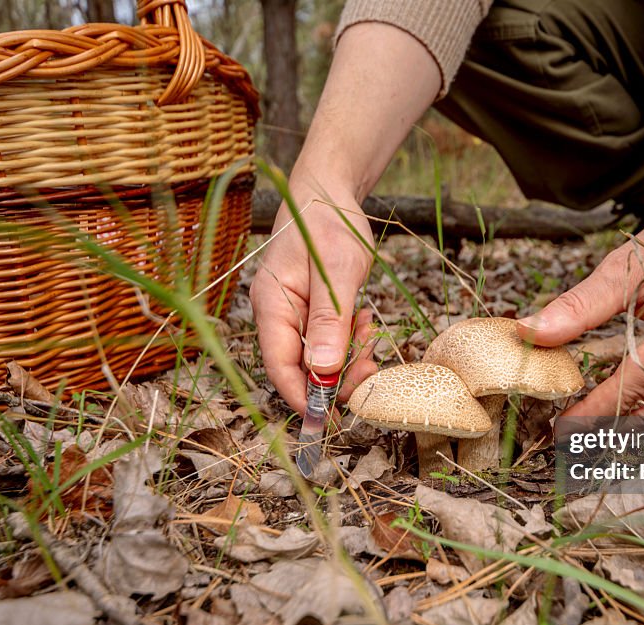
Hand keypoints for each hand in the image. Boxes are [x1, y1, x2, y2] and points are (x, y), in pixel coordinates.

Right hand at [250, 21, 440, 413]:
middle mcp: (279, 314)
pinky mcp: (314, 310)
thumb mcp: (336, 269)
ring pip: (320, 357)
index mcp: (272, 304)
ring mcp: (296, 313)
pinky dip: (352, 339)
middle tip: (370, 368)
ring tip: (371, 332)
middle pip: (301, 367)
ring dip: (349, 356)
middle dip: (336, 377)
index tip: (329, 416)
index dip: (302, 396)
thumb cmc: (329, 221)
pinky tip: (366, 321)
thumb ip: (331, 320)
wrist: (331, 190)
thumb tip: (324, 371)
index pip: (279, 365)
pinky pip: (331, 340)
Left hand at [517, 188, 643, 415]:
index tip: (559, 428)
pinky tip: (627, 395)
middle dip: (610, 423)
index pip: (632, 388)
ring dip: (633, 416)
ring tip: (591, 417)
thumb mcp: (626, 266)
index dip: (593, 412)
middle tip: (568, 430)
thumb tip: (530, 332)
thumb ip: (579, 306)